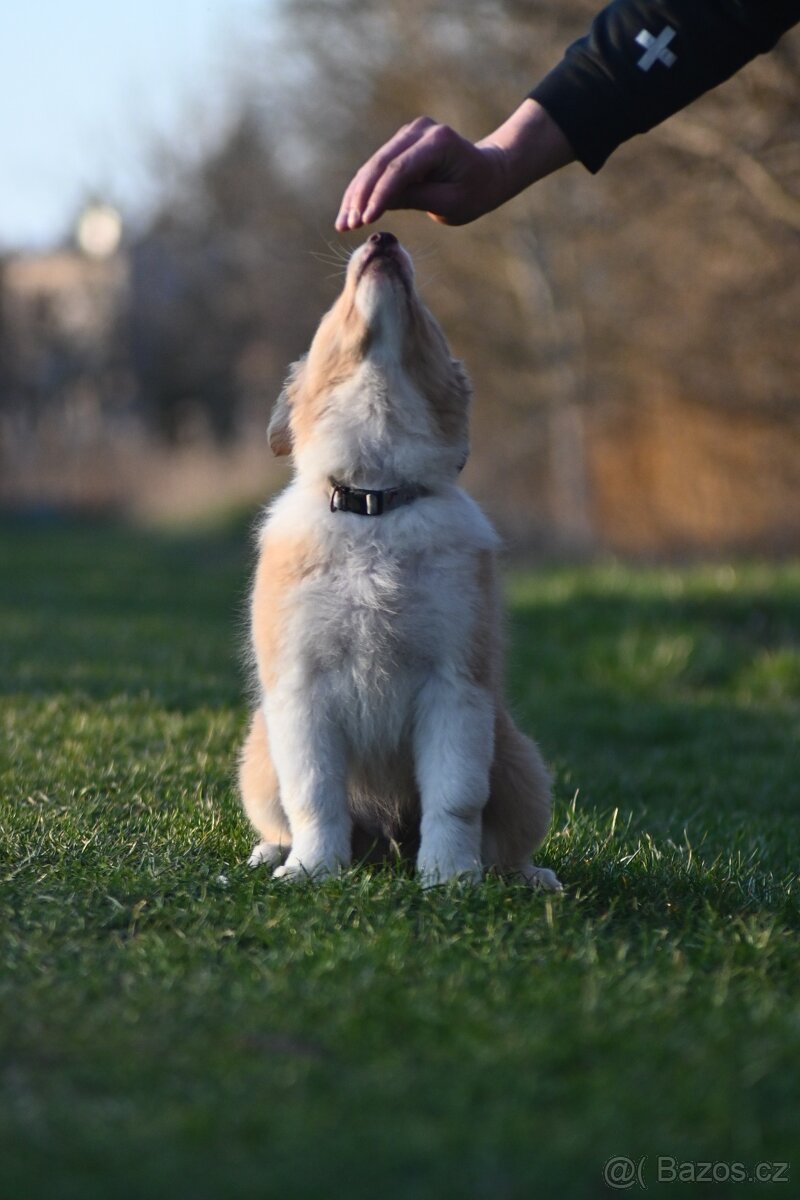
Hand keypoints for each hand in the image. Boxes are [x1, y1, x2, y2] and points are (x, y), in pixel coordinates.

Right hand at [335, 100, 574, 231]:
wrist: (488, 172)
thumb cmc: (475, 192)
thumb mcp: (450, 204)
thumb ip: (416, 199)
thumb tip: (375, 204)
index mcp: (439, 142)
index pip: (400, 170)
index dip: (379, 196)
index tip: (364, 221)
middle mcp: (421, 130)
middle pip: (381, 164)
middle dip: (360, 197)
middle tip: (345, 226)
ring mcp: (409, 133)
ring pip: (373, 166)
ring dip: (355, 196)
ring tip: (342, 225)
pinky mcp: (401, 142)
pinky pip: (377, 168)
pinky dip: (363, 190)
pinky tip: (349, 213)